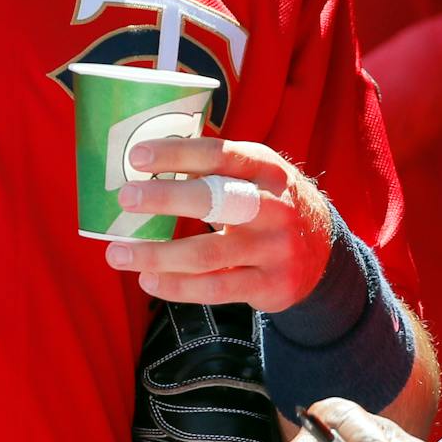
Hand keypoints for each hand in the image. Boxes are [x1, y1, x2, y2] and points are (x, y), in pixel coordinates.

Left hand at [100, 136, 333, 311]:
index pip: (218, 155)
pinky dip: (176, 287)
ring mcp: (274, 248)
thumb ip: (212, 167)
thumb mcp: (255, 173)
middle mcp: (273, 206)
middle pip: (214, 200)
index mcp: (265, 168)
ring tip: (118, 254)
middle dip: (165, 198)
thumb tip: (145, 158)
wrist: (324, 252)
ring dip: (157, 255)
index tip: (136, 156)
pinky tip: (148, 280)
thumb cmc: (268, 202)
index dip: (176, 154)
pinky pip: (215, 288)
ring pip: (207, 254)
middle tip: (124, 198)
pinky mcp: (270, 285)